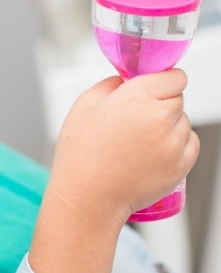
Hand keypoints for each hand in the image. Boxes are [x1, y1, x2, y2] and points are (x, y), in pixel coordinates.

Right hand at [48, 68, 198, 226]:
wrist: (88, 195)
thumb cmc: (81, 152)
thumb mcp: (84, 105)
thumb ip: (109, 84)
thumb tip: (125, 80)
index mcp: (137, 97)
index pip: (174, 77)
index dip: (163, 80)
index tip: (154, 87)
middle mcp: (160, 117)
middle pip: (178, 98)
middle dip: (161, 103)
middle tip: (136, 118)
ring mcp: (173, 143)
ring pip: (184, 122)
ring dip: (169, 125)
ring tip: (140, 140)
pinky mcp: (181, 166)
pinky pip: (190, 145)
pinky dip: (177, 145)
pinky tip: (152, 152)